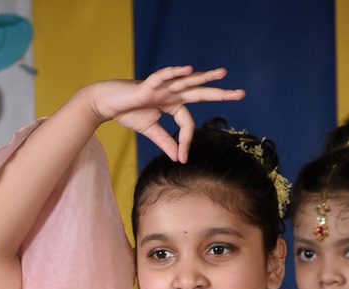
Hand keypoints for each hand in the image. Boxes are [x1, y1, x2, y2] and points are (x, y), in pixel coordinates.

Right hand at [87, 65, 244, 161]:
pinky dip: (175, 72)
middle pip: (199, 92)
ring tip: (223, 73)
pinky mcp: (148, 84)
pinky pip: (164, 76)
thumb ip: (166, 142)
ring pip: (187, 81)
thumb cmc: (128, 113)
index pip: (187, 122)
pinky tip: (188, 69)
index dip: (186, 140)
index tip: (182, 158)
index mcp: (172, 103)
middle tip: (241, 93)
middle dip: (220, 93)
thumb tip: (178, 158)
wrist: (107, 104)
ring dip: (205, 77)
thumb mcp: (150, 131)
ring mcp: (161, 87)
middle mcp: (171, 92)